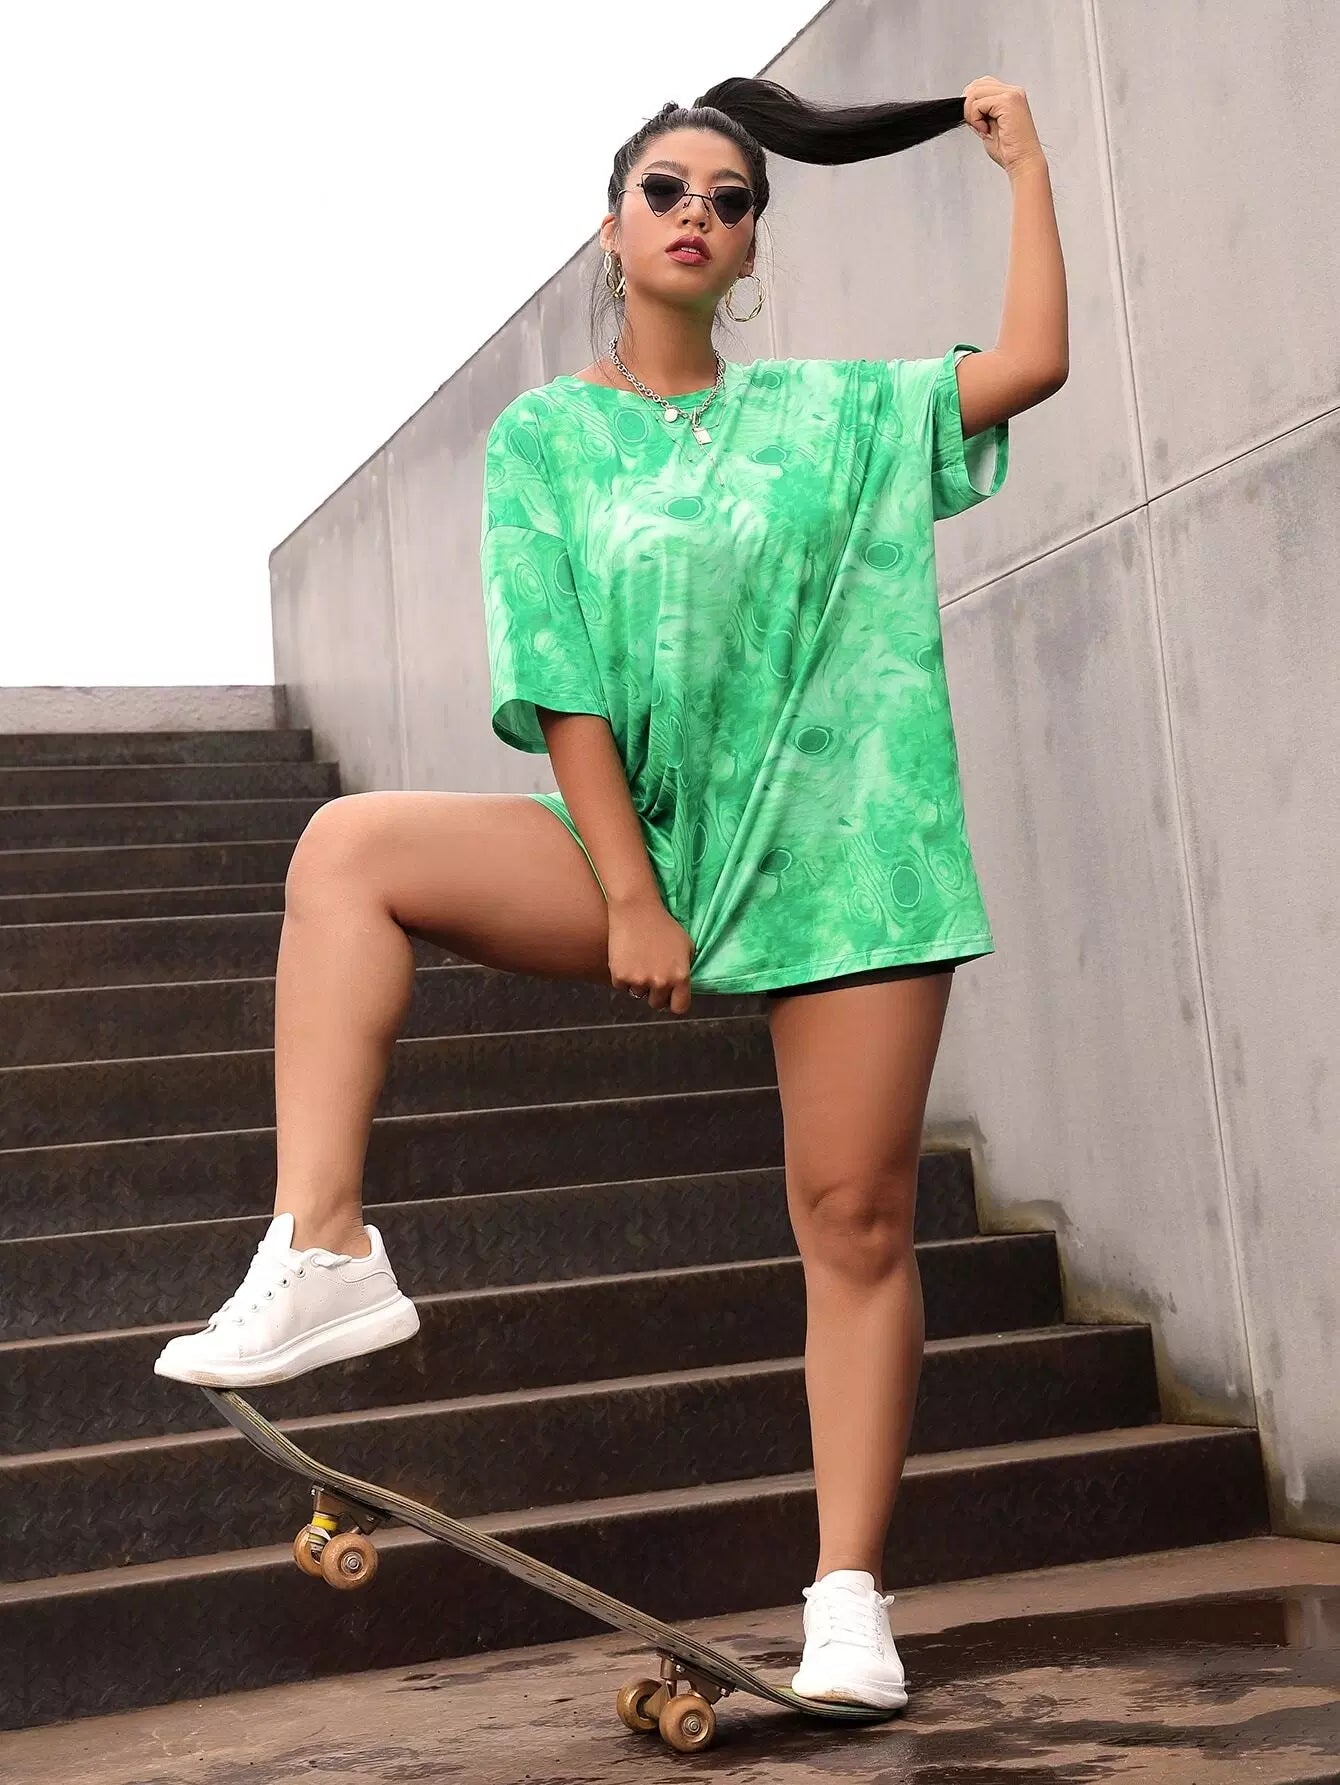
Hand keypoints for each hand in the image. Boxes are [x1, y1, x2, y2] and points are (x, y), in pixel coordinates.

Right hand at [607, 891, 694, 1014]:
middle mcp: (661, 982)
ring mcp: (639, 980)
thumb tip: (681, 986)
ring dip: (638, 983)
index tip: (669, 998)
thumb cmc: (664, 924)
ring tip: (638, 961)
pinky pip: (621, 986)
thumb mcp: (686, 945)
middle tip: (651, 974)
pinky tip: (626, 958)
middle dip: (654, 993)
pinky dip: (622, 977)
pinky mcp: (620, 976)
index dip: (674, 1003)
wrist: (636, 910)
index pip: (680, 1007)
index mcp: (681, 976)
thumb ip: (685, 968)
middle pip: (656, 1003)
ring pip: (638, 994)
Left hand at [962, 77, 1046, 176]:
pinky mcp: (1008, 101)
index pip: (981, 84)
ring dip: (971, 114)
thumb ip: (978, 113)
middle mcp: (1012, 91)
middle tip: (978, 126)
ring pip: (974, 92)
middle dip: (968, 107)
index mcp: (1009, 95)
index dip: (971, 103)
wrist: (1023, 162)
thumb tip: (963, 105)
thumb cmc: (1009, 151)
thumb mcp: (987, 127)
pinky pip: (978, 103)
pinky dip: (975, 119)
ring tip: (983, 129)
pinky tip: (986, 130)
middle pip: (975, 85)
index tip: (977, 122)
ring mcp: (1011, 94)